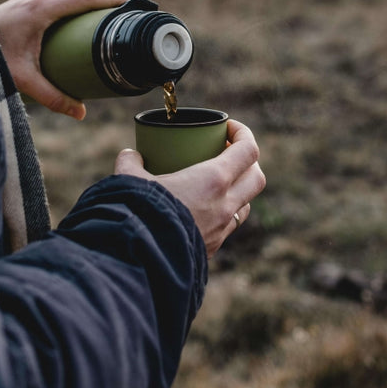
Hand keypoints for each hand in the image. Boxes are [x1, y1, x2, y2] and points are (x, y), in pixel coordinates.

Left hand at [0, 0, 129, 119]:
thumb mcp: (24, 79)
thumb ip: (53, 97)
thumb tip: (81, 114)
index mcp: (42, 10)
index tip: (131, 4)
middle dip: (105, 0)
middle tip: (125, 15)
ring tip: (108, 16)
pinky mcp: (26, 1)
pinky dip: (76, 1)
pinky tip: (81, 16)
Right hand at [115, 119, 265, 256]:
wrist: (140, 260)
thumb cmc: (140, 213)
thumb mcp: (130, 180)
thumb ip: (130, 163)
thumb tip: (129, 155)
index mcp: (213, 180)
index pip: (248, 150)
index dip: (243, 133)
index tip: (228, 127)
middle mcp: (225, 204)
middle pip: (257, 177)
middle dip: (248, 162)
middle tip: (227, 154)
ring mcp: (221, 230)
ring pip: (245, 205)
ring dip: (238, 191)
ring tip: (217, 184)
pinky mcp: (212, 248)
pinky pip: (227, 227)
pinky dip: (221, 215)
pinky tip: (202, 211)